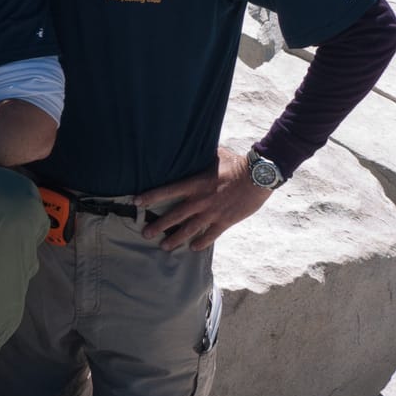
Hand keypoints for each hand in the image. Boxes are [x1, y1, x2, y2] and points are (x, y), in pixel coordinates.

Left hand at [138, 146, 272, 251]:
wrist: (259, 177)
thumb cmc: (237, 164)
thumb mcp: (216, 156)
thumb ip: (202, 157)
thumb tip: (193, 147)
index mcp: (195, 184)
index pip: (167, 191)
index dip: (151, 196)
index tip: (137, 202)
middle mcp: (200, 200)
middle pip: (175, 216)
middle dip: (158, 225)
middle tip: (145, 234)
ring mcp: (212, 213)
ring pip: (189, 229)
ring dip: (175, 239)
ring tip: (164, 246)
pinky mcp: (225, 221)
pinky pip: (210, 235)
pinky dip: (201, 243)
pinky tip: (193, 248)